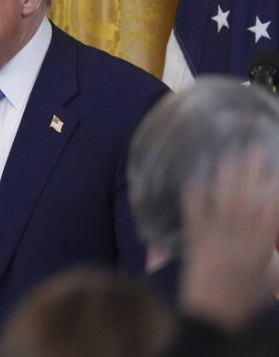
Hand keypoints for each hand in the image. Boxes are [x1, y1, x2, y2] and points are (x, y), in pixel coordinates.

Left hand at [180, 149, 278, 331]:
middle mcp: (241, 234)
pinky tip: (193, 180)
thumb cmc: (245, 300)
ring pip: (222, 199)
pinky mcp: (195, 239)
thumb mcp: (271, 279)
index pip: (274, 209)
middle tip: (255, 149)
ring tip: (229, 156)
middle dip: (253, 171)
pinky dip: (194, 197)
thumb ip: (277, 260)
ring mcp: (216, 234)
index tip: (278, 170)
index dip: (277, 188)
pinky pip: (193, 213)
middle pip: (248, 196)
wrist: (211, 314)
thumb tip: (277, 248)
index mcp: (262, 244)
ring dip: (226, 176)